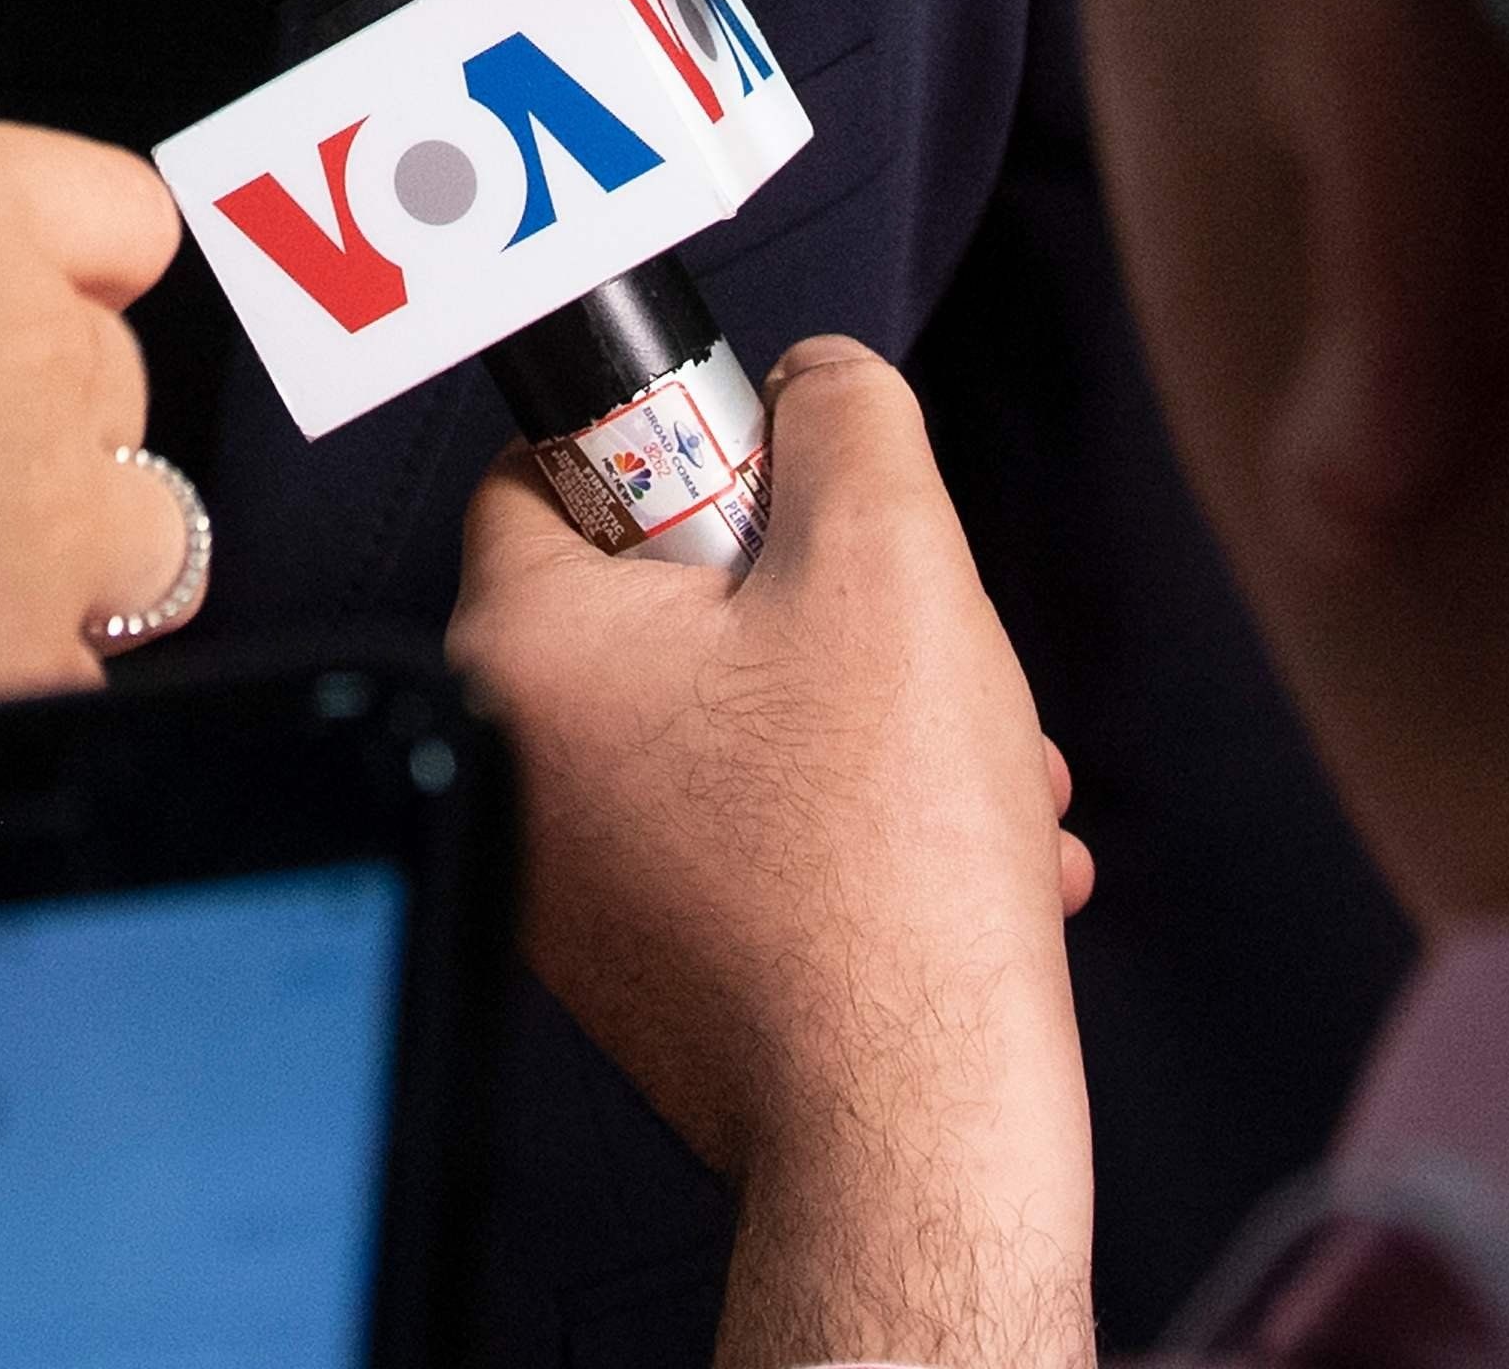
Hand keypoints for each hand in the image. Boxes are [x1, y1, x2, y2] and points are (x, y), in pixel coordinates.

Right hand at [0, 112, 193, 772]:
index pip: (108, 205)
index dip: (57, 262)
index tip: (14, 301)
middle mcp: (22, 348)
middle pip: (109, 380)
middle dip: (28, 433)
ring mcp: (56, 526)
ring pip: (132, 541)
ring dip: (46, 570)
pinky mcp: (49, 679)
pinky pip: (63, 684)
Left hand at [444, 334, 1097, 1368]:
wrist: (912, 1127)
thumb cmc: (884, 854)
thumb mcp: (891, 559)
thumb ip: (847, 419)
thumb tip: (817, 381)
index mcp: (522, 649)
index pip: (556, 469)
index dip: (692, 452)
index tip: (800, 495)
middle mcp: (517, 764)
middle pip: (674, 604)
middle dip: (836, 615)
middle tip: (932, 656)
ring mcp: (574, 880)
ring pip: (742, 725)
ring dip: (882, 728)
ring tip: (991, 775)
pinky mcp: (648, 964)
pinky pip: (755, 838)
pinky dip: (862, 832)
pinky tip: (977, 862)